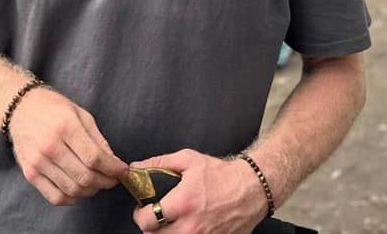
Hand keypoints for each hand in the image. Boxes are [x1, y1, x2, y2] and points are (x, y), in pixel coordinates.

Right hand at [8, 86, 127, 205]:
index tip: (122, 171)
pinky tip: (79, 190)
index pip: (95, 157)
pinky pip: (55, 197)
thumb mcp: (81, 114)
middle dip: (105, 182)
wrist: (21, 108)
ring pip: (72, 190)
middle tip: (112, 179)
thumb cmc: (53, 108)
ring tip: (97, 183)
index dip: (113, 168)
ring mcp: (38, 162)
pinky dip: (72, 199)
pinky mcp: (30, 174)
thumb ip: (98, 140)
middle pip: (85, 176)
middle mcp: (50, 145)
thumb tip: (114, 163)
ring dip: (91, 191)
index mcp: (66, 126)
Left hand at [131, 149, 266, 232]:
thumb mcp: (188, 159)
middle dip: (150, 226)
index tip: (143, 208)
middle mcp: (190, 227)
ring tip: (169, 222)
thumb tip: (136, 168)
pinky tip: (185, 227)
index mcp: (182, 204)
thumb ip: (159, 163)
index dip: (139, 214)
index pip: (147, 220)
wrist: (251, 189)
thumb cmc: (219, 174)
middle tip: (154, 216)